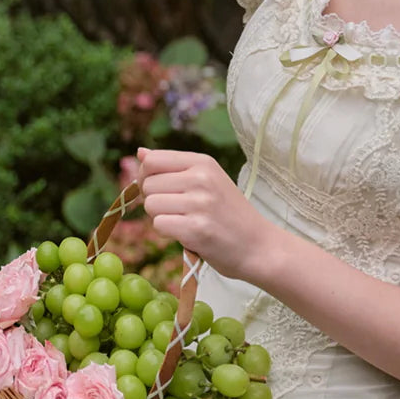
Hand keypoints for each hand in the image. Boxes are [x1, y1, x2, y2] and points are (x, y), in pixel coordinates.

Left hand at [136, 147, 276, 284]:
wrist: (259, 246)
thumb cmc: (229, 214)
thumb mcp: (208, 180)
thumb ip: (173, 167)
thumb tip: (140, 152)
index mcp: (203, 162)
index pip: (152, 160)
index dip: (145, 177)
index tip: (160, 190)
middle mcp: (201, 178)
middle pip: (147, 184)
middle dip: (154, 200)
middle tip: (178, 211)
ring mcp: (199, 203)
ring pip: (150, 205)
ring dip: (161, 217)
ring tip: (185, 222)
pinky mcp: (196, 229)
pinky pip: (159, 225)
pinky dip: (168, 233)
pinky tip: (188, 234)